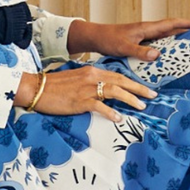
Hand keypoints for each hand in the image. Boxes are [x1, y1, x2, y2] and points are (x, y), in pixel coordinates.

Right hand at [14, 66, 156, 122]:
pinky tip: (119, 118)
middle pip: (121, 81)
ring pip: (115, 91)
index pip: (118, 75)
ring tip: (141, 107)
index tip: (145, 89)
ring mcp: (87, 89)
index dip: (133, 82)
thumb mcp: (77, 79)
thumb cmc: (55, 86)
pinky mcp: (80, 101)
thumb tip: (105, 91)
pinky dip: (111, 112)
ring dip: (130, 99)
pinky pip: (100, 106)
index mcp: (92, 71)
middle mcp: (92, 77)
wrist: (36, 88)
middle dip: (139, 89)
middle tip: (152, 96)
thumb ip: (91, 82)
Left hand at [67, 18, 189, 60]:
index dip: (187, 24)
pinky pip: (158, 44)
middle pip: (172, 29)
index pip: (171, 23)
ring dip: (178, 40)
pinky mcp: (140, 42)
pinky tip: (170, 57)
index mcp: (147, 28)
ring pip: (166, 37)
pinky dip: (167, 48)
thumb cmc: (108, 39)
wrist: (96, 37)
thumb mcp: (124, 47)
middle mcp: (148, 30)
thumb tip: (158, 55)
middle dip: (187, 31)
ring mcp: (144, 36)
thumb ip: (140, 51)